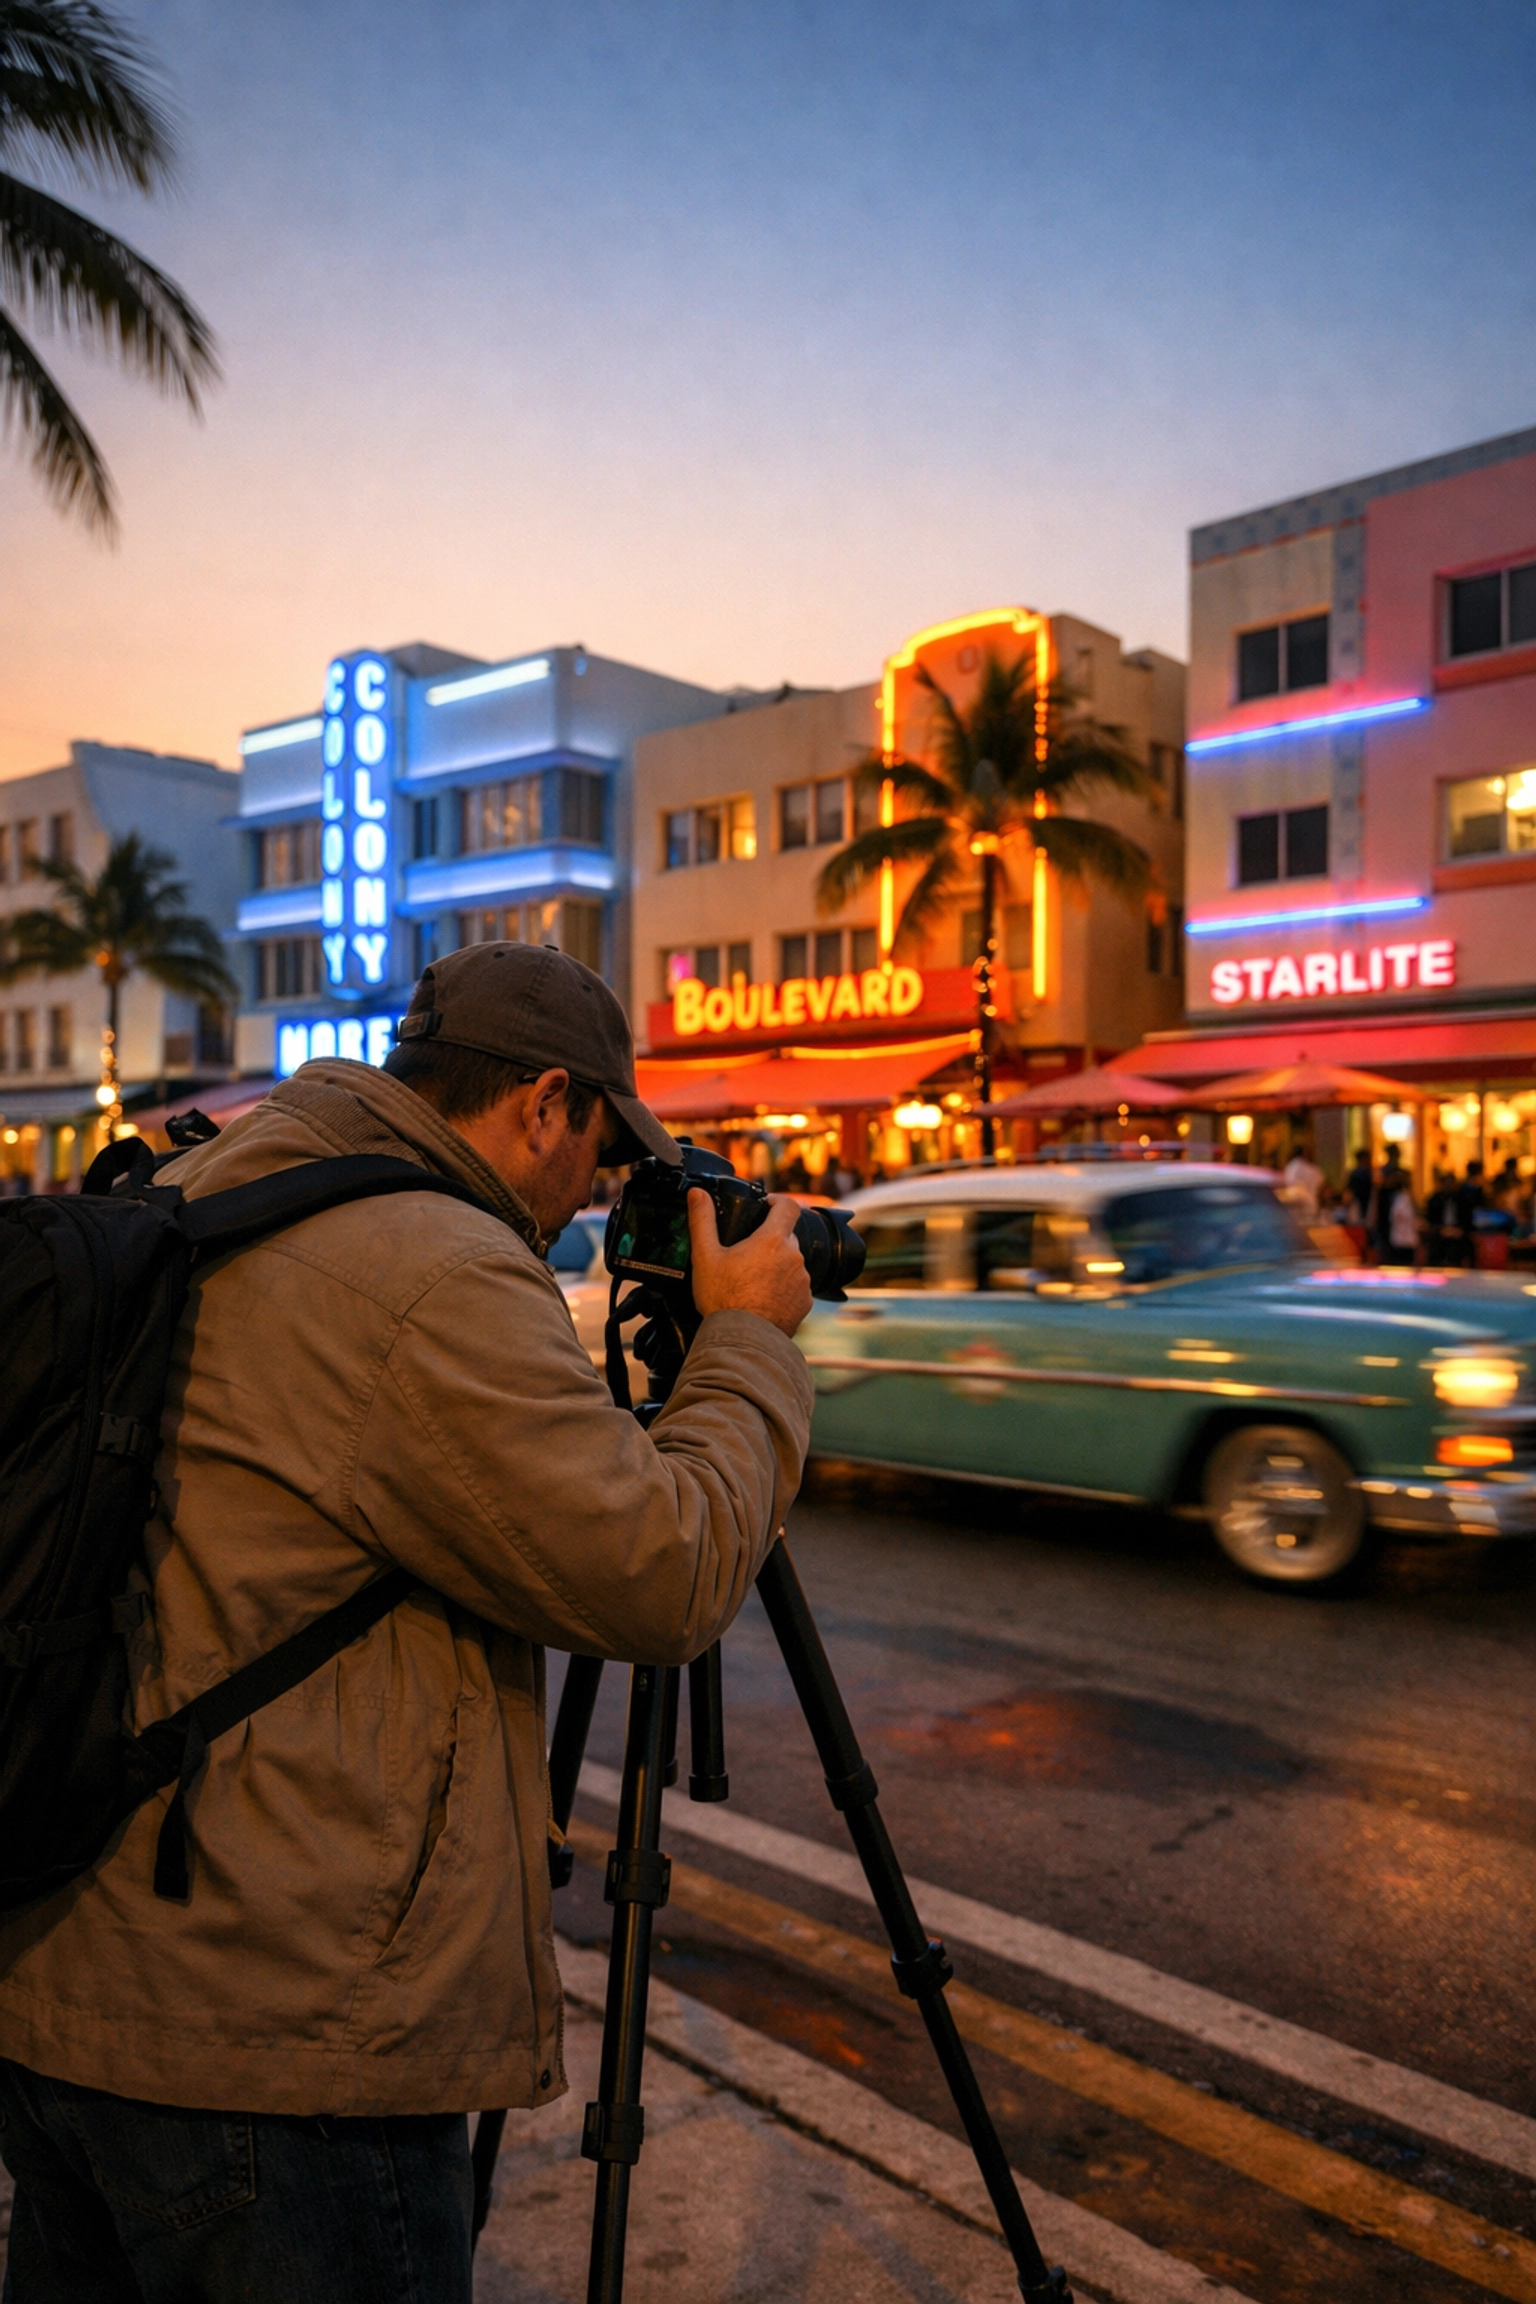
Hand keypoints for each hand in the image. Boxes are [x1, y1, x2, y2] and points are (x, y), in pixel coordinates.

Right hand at [687, 1189, 812, 1337]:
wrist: (743, 1340)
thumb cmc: (723, 1298)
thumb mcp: (705, 1257)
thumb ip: (702, 1221)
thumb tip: (697, 1193)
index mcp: (772, 1240)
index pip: (788, 1206)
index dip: (777, 1201)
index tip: (766, 1206)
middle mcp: (794, 1257)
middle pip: (786, 1237)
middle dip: (770, 1241)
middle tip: (747, 1254)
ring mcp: (803, 1281)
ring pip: (792, 1263)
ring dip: (777, 1266)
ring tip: (752, 1281)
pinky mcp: (805, 1302)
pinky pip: (796, 1288)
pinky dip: (783, 1289)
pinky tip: (763, 1299)